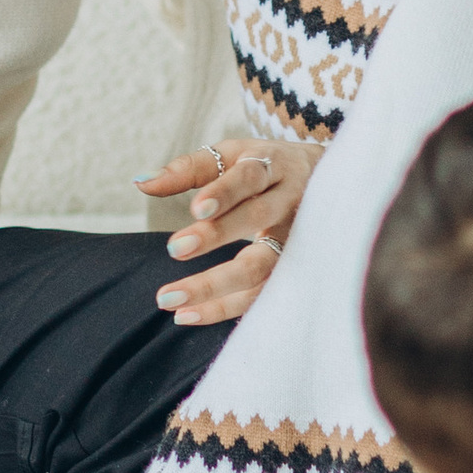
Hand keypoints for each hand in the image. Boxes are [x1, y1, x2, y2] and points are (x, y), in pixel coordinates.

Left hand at [139, 136, 318, 326]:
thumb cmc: (264, 168)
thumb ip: (186, 169)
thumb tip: (141, 182)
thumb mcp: (231, 156)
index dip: (224, 193)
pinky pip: (262, 294)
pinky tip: (188, 315)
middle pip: (257, 219)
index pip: (249, 178)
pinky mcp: (297, 271)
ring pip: (263, 267)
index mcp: (272, 166)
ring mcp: (298, 240)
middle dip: (217, 236)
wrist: (331, 184)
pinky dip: (225, 308)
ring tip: (171, 302)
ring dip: (217, 288)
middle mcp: (290, 202)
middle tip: (173, 250)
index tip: (196, 209)